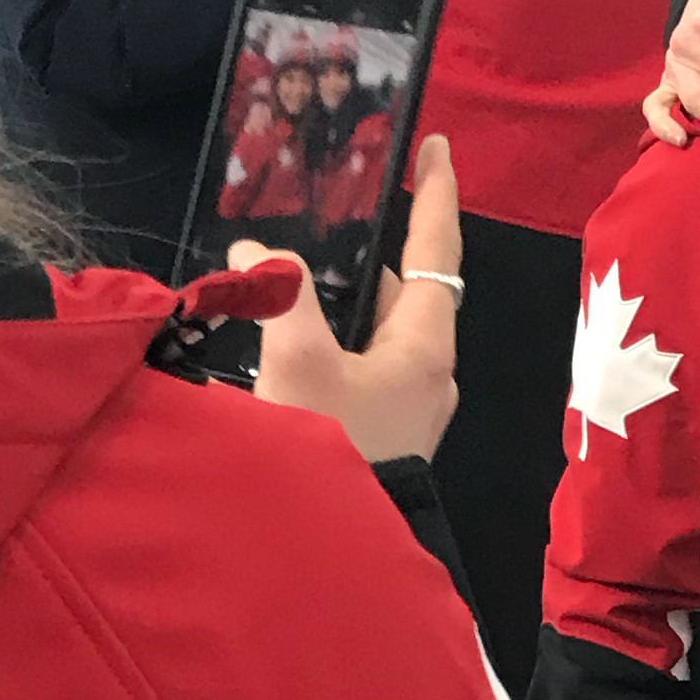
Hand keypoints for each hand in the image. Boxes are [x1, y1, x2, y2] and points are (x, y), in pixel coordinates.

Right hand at [238, 134, 461, 461]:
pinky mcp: (382, 426)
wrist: (335, 555)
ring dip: (342, 288)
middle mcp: (428, 367)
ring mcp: (408, 401)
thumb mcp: (298, 363)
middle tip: (336, 197)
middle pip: (404, 285)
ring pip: (378, 324)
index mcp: (425, 343)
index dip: (435, 193)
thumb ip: (281, 295)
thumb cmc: (332, 452)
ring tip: (296, 251)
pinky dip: (333, 328)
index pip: (437, 249)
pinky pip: (362, 356)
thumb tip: (262, 252)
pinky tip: (290, 322)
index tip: (436, 145)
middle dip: (371, 239)